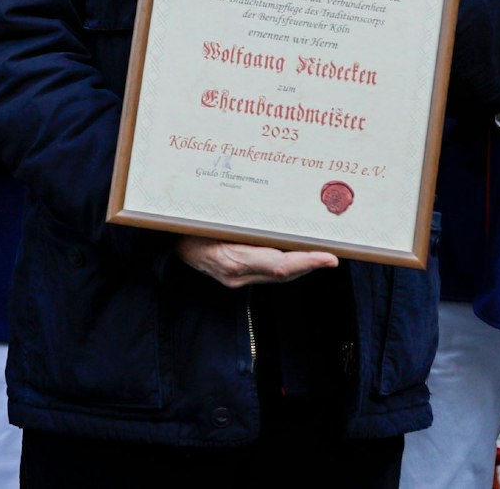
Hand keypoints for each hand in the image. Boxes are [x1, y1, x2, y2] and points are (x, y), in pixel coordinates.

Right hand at [177, 236, 337, 288]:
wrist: (166, 244)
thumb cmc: (187, 225)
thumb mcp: (212, 219)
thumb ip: (241, 224)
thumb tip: (276, 220)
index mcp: (232, 258)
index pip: (279, 265)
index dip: (306, 262)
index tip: (329, 258)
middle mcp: (237, 274)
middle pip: (284, 273)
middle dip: (310, 264)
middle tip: (333, 255)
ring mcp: (236, 279)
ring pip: (279, 275)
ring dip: (302, 266)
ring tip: (322, 254)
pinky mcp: (236, 278)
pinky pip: (268, 274)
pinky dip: (287, 266)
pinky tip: (297, 255)